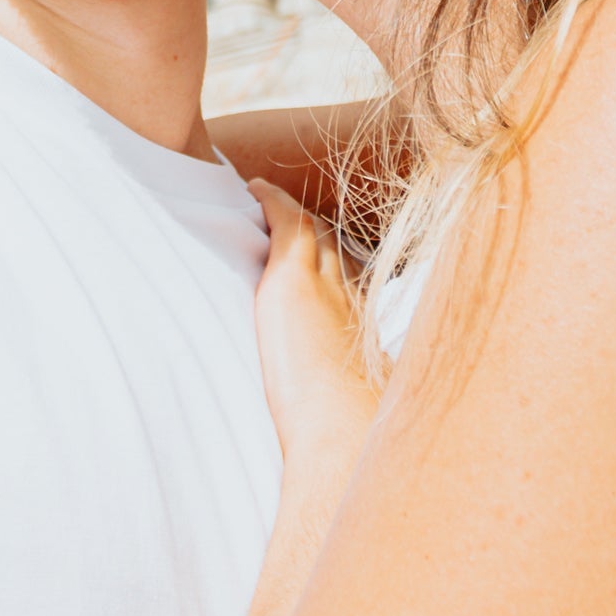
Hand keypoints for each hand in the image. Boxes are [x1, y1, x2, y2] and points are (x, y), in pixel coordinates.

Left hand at [244, 178, 376, 507]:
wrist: (340, 425)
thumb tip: (337, 409)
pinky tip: (255, 188)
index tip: (323, 254)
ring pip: (313, 229)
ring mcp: (323, 283)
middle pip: (333, 244)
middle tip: (294, 216)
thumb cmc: (345, 426)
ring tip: (270, 198)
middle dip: (316, 227)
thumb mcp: (349, 398)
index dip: (336, 258)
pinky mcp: (293, 279)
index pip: (350, 274)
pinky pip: (285, 223)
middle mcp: (348, 294)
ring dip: (292, 211)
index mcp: (361, 322)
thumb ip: (341, 388)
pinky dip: (272, 202)